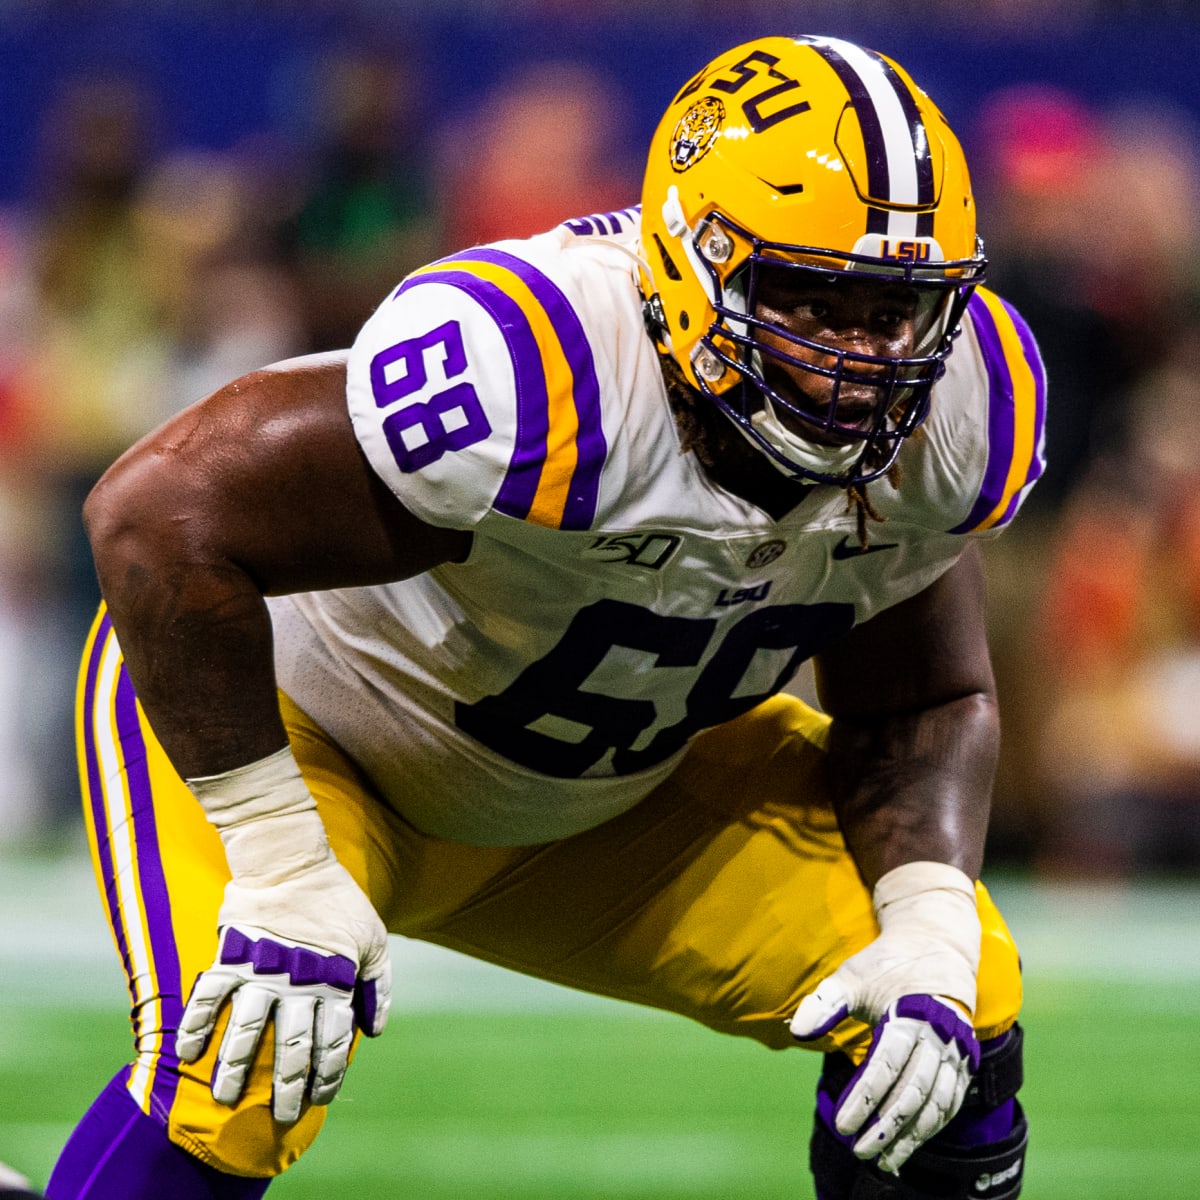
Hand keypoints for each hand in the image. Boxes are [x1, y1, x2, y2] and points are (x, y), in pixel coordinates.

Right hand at [176, 857, 391, 1123]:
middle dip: (289, 1087)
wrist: (292, 861)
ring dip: (236, 1068)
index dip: (328, 1074)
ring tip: (226, 1097)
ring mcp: (262, 971)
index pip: (334, 1041)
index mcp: (336, 981)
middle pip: (294, 1047)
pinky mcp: (231, 956)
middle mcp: (299, 984)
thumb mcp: (374, 938)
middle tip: (281, 1115)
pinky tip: (187, 1052)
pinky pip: (208, 996)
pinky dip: (196, 1025)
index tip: (320, 1097)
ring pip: (248, 1032)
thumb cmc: (338, 900)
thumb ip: (378, 985)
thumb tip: (375, 1030)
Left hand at [788, 861, 981, 1172]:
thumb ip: (826, 1003)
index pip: (887, 1066)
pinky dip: (931, 1127)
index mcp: (911, 1014)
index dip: (865, 1098)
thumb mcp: (854, 974)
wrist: (937, 945)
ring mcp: (955, 1052)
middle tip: (858, 1150)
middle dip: (886, 1126)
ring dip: (912, 1136)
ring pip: (936, 1104)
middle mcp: (939, 1037)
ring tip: (884, 1160)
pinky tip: (909, 1143)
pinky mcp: (963, 1062)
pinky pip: (950, 1102)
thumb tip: (796, 1029)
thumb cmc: (888, 963)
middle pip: (913, 1092)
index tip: (843, 1124)